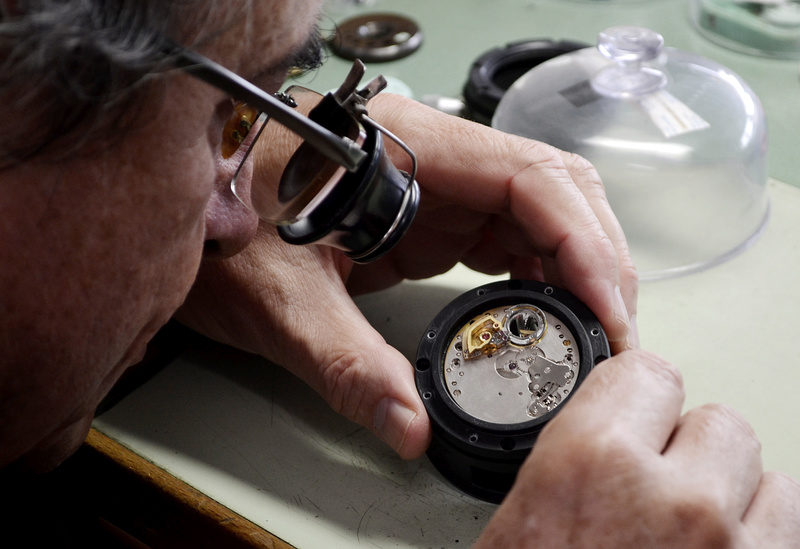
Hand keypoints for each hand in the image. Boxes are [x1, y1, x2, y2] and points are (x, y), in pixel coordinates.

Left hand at [178, 93, 638, 459]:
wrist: (185, 205)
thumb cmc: (215, 221)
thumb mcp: (278, 299)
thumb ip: (346, 364)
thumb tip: (407, 426)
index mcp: (400, 150)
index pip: (527, 177)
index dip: (581, 241)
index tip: (605, 308)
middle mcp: (428, 155)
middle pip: (549, 188)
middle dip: (593, 256)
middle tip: (609, 330)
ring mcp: (430, 182)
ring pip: (535, 208)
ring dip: (572, 263)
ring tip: (587, 328)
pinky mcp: (424, 213)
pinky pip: (502, 230)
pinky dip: (537, 269)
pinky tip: (542, 307)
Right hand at [474, 350, 799, 547]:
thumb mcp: (512, 519)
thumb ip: (562, 457)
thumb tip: (571, 427)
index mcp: (591, 462)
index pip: (648, 370)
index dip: (634, 396)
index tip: (630, 413)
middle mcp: (675, 499)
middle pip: (716, 420)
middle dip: (685, 444)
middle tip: (654, 482)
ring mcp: (732, 547)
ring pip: (763, 471)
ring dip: (729, 490)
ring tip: (688, 522)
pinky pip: (789, 523)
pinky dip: (758, 531)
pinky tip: (717, 546)